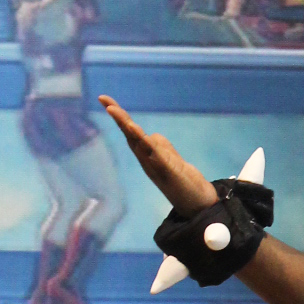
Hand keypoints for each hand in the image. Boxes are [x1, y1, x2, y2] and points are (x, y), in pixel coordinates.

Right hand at [98, 97, 216, 213]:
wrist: (198, 205)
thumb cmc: (184, 184)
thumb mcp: (171, 160)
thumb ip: (161, 147)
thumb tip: (151, 136)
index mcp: (147, 155)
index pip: (131, 131)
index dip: (119, 116)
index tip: (105, 99)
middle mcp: (147, 160)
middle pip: (130, 135)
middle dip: (118, 117)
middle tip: (104, 100)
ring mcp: (156, 166)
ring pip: (139, 143)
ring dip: (128, 126)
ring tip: (115, 110)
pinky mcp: (169, 172)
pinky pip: (155, 155)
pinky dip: (147, 144)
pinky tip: (141, 134)